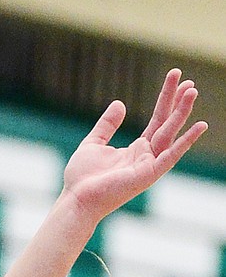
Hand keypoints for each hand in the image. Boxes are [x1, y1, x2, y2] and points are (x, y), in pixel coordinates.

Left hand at [62, 70, 205, 224]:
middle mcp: (148, 155)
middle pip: (167, 123)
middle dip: (178, 102)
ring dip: (182, 113)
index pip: (157, 119)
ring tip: (192, 92)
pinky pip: (171, 155)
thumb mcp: (93, 143)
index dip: (166, 99)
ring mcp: (150, 165)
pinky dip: (186, 141)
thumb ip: (107, 125)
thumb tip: (120, 103)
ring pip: (170, 134)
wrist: (76, 199)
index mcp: (137, 149)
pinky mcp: (148, 174)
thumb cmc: (82, 177)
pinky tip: (200, 126)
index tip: (175, 77)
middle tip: (190, 82)